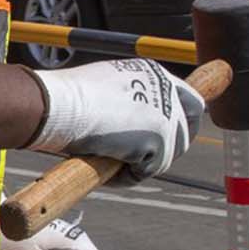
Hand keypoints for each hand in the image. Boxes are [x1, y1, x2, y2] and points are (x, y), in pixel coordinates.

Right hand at [26, 59, 203, 180]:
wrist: (59, 106)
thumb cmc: (68, 98)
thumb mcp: (104, 89)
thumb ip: (126, 101)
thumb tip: (126, 125)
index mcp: (154, 74)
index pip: (188, 99)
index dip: (183, 121)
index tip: (171, 136)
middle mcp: (167, 92)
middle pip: (185, 131)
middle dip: (168, 150)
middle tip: (142, 161)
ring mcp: (166, 117)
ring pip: (166, 156)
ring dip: (140, 164)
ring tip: (108, 159)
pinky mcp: (159, 141)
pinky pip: (145, 171)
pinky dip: (125, 175)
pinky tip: (103, 164)